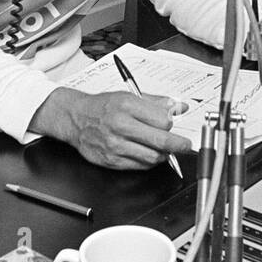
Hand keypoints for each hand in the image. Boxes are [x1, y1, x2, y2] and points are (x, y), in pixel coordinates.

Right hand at [29, 88, 191, 169]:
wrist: (75, 118)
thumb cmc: (103, 106)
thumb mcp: (129, 96)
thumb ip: (157, 102)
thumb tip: (179, 107)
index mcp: (127, 106)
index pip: (162, 121)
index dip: (171, 124)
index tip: (172, 124)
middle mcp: (120, 126)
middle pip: (160, 141)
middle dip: (179, 145)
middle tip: (186, 145)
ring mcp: (115, 145)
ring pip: (152, 157)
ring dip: (163, 154)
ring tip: (164, 149)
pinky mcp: (112, 161)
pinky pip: (139, 166)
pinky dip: (149, 162)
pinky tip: (148, 153)